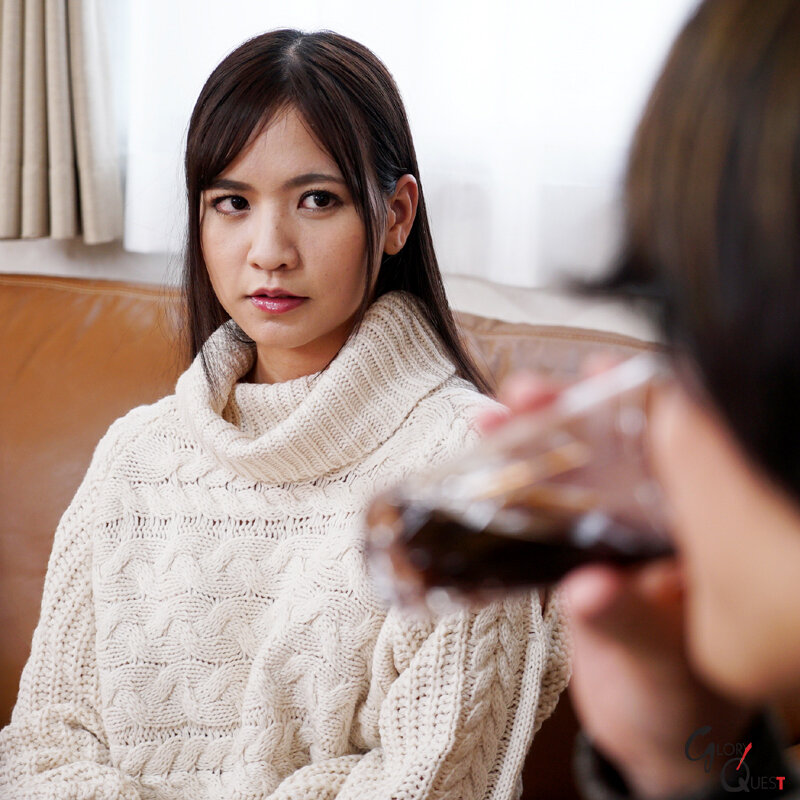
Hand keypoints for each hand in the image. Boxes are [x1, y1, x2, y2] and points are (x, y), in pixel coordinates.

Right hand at [489, 370, 754, 798]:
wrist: (651, 731)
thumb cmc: (681, 696)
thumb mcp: (661, 659)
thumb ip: (628, 621)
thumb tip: (587, 590)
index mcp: (689, 532)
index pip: (666, 445)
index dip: (630, 401)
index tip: (598, 374)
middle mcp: (650, 523)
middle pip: (605, 448)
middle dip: (564, 415)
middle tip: (524, 394)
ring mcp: (608, 537)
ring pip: (568, 474)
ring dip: (529, 444)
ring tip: (491, 419)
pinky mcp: (572, 556)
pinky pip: (540, 513)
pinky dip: (510, 489)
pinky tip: (481, 469)